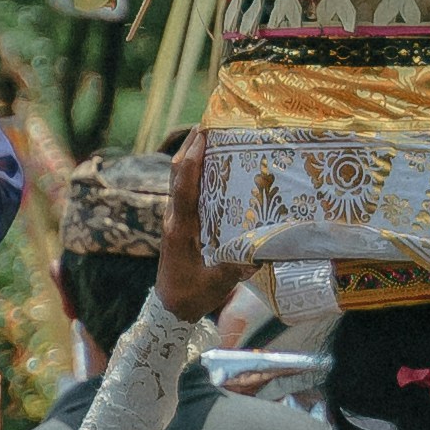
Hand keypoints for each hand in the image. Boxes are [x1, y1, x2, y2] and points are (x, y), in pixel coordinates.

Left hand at [152, 131, 243, 323]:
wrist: (169, 308)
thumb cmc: (190, 295)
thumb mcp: (214, 284)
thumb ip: (234, 268)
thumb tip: (260, 250)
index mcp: (179, 228)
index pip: (184, 188)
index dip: (193, 160)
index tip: (204, 136)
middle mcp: (174, 218)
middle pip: (177, 173)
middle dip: (190, 145)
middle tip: (209, 122)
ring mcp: (175, 219)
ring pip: (179, 178)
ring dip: (191, 154)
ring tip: (211, 133)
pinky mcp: (180, 222)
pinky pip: (186, 189)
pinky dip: (195, 171)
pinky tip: (212, 165)